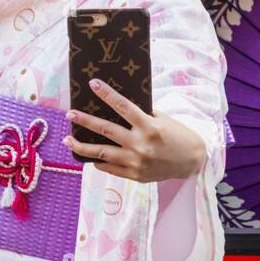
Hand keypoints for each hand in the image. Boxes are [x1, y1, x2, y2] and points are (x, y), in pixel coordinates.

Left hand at [64, 78, 206, 182]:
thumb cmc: (178, 135)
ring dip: (81, 146)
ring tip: (67, 140)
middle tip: (70, 114)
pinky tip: (88, 155)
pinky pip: (110, 168)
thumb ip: (142, 116)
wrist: (192, 161)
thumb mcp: (162, 120)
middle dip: (85, 121)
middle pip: (106, 130)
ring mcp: (136, 162)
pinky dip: (98, 161)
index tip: (93, 84)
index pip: (123, 106)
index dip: (107, 94)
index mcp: (149, 126)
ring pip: (101, 153)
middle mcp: (140, 144)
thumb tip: (117, 109)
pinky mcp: (134, 175)